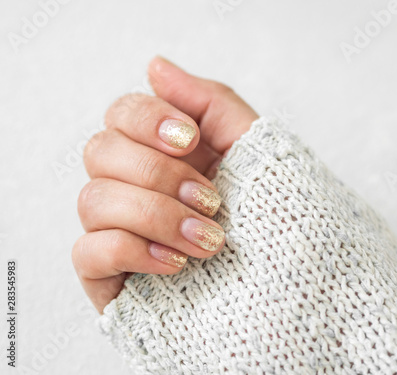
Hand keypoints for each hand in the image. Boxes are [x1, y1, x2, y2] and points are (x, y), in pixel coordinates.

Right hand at [73, 56, 258, 312]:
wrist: (293, 286)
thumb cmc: (276, 216)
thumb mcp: (254, 148)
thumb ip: (208, 101)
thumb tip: (156, 66)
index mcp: (165, 155)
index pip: (121, 114)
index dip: (146, 118)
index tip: (190, 139)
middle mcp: (137, 187)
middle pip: (100, 151)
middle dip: (159, 174)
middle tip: (211, 199)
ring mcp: (120, 231)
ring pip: (94, 199)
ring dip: (156, 215)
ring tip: (210, 240)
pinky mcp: (111, 275)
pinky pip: (86, 251)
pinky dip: (133, 251)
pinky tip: (177, 264)